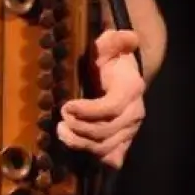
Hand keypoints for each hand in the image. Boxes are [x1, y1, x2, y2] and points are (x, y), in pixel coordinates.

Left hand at [59, 29, 145, 168]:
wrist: (124, 78)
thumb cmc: (110, 61)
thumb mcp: (109, 45)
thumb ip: (116, 40)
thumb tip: (130, 37)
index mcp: (131, 89)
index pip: (112, 107)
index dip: (88, 111)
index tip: (67, 106)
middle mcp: (134, 113)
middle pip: (107, 131)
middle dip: (80, 128)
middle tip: (61, 119)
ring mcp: (129, 130)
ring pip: (106, 146)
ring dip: (80, 143)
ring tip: (61, 132)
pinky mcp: (123, 141)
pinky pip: (113, 157)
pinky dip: (96, 158)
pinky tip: (79, 147)